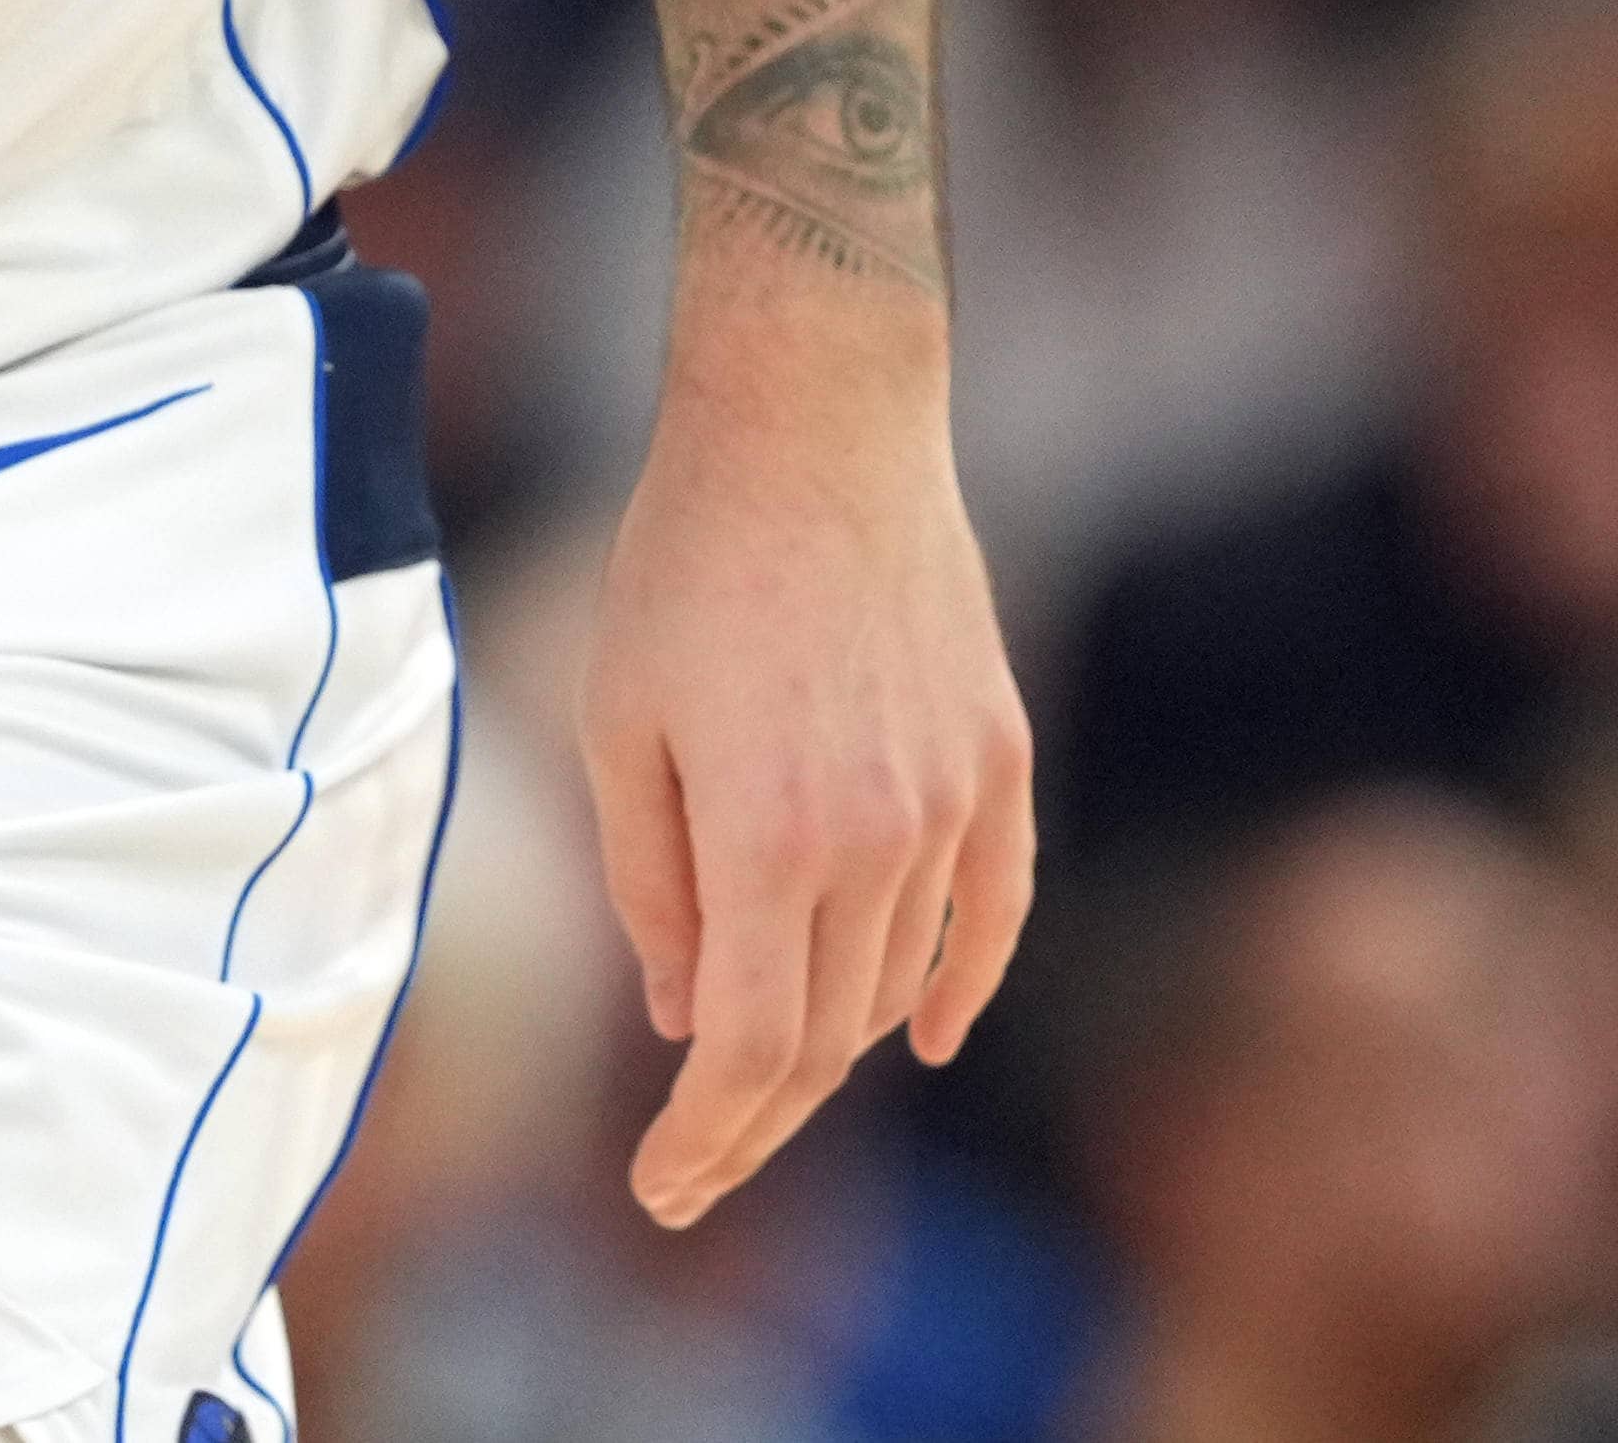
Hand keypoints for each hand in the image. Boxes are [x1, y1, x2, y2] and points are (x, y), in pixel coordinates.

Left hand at [578, 313, 1034, 1227]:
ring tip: (757, 1075)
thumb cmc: (686, 566)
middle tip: (694, 1168)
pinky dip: (961, 985)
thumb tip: (686, 1018)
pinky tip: (926, 1037)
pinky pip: (994, 910)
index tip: (661, 1190)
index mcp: (768, 835)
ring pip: (898, 980)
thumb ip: (652, 886)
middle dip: (755, 1117)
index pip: (751, 1051)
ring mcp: (953, 798)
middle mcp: (877, 835)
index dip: (706, 1139)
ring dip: (832, 1044)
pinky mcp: (999, 756)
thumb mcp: (619, 724)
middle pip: (827, 1036)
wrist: (814, 427)